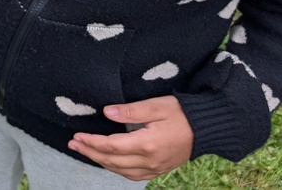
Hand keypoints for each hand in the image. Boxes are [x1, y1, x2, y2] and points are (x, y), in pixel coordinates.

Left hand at [68, 96, 193, 180]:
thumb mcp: (156, 105)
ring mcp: (156, 168)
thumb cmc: (182, 113)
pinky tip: (108, 162)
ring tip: (86, 151)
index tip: (76, 136)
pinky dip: (117, 170)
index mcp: (147, 144)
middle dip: (90, 153)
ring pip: (121, 171)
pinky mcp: (160, 170)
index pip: (111, 146)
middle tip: (73, 144)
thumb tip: (107, 112)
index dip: (91, 142)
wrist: (207, 128)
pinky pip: (133, 176)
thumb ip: (130, 110)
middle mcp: (150, 161)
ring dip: (101, 162)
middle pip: (112, 161)